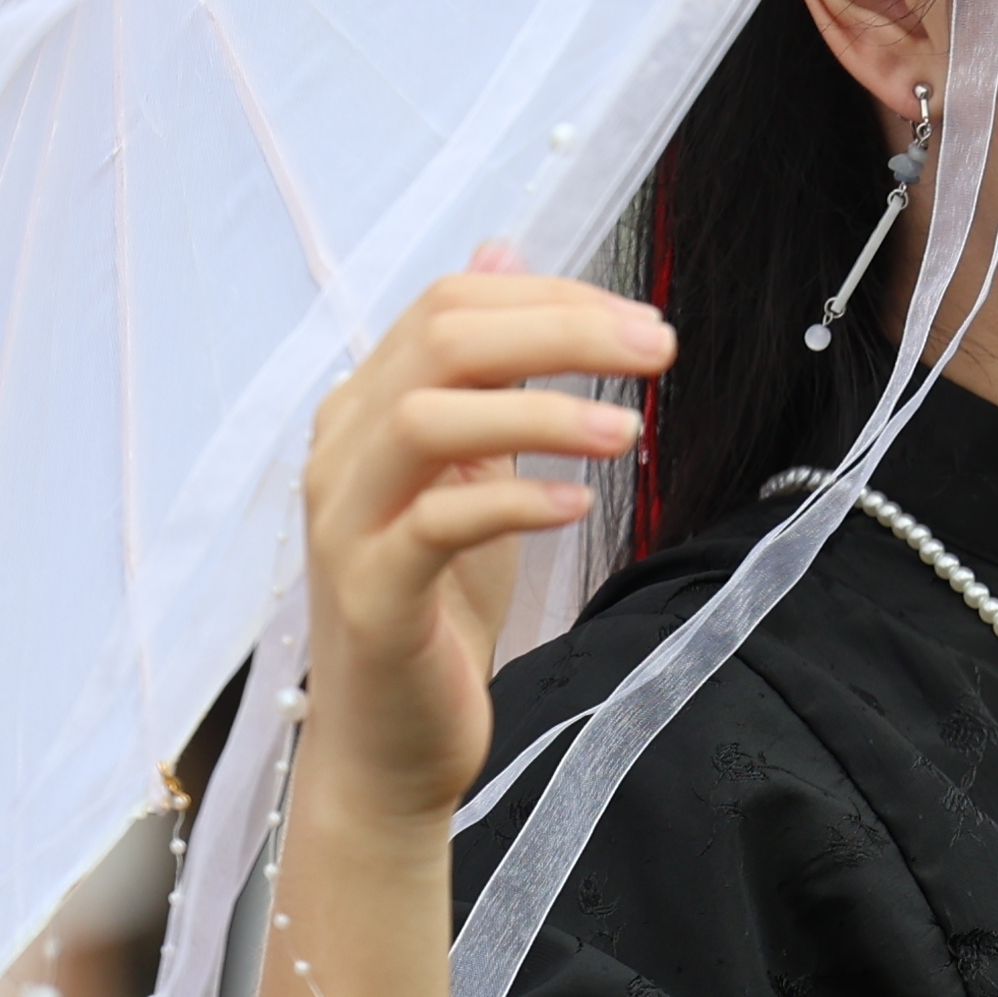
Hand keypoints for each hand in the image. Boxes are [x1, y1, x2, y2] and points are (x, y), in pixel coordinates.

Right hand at [293, 264, 667, 835]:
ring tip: (628, 430)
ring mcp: (346, 522)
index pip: (448, 305)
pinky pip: (438, 523)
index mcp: (365, 410)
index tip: (638, 320)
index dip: (548, 297)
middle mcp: (340, 451)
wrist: (390, 746)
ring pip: (428, 418)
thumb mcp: (472, 473)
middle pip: (440, 340)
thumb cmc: (437, 611)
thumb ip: (486, 373)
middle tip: (657, 348)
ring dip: (541, 411)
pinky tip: (579, 504)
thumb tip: (503, 250)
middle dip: (560, 330)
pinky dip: (517, 499)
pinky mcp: (370, 594)